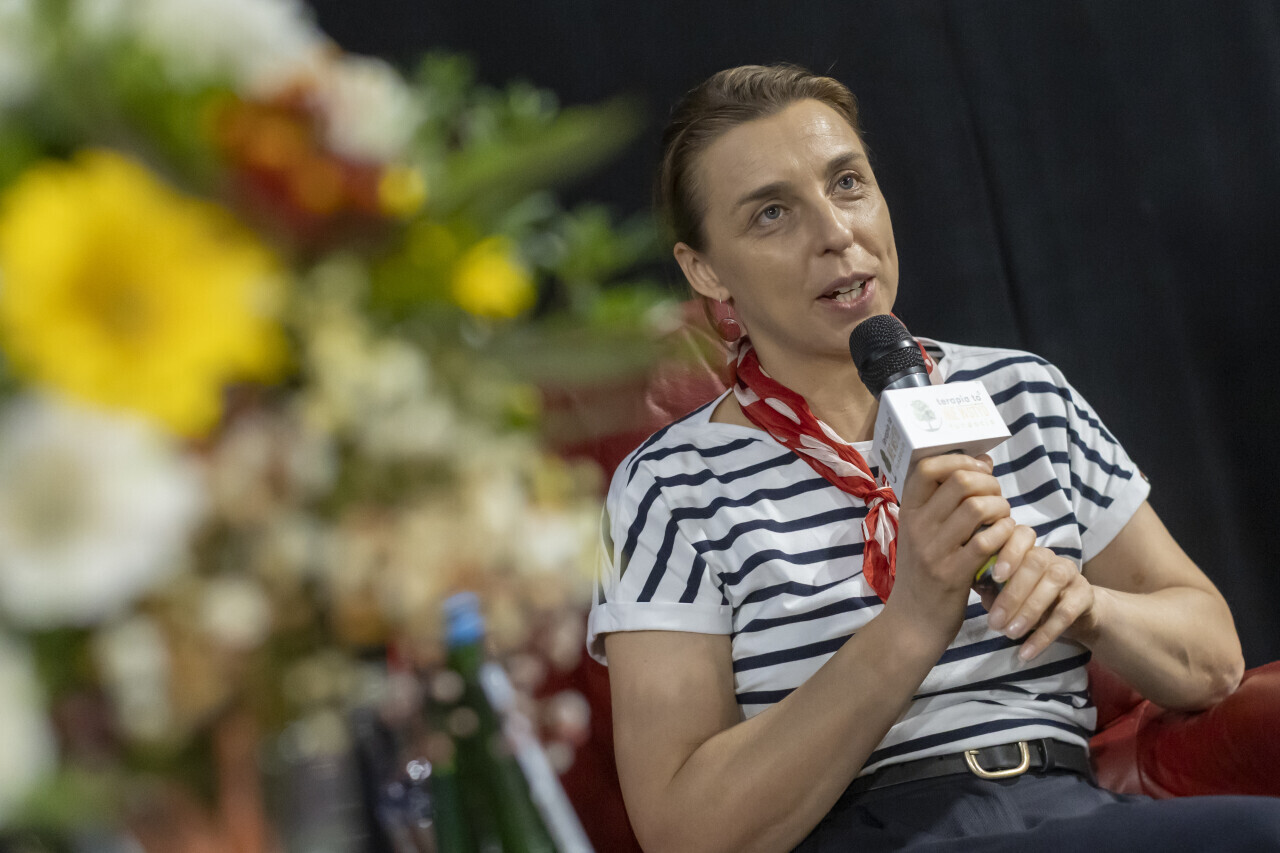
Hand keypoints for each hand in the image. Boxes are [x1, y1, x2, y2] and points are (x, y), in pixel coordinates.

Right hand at [891, 453, 1015, 632]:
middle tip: (997, 498)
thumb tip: (983, 462)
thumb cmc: (924, 575)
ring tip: (1002, 520)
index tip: (980, 469)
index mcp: (908, 512)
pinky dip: (1004, 535)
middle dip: (989, 483)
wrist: (911, 624)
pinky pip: (986, 541)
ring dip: (1000, 508)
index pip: (927, 467)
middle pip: (959, 481)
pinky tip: (1004, 542)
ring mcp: (933, 550)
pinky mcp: (952, 574)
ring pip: (977, 508)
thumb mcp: (923, 535)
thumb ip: (946, 503)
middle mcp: (917, 527)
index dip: (959, 459)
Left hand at [982, 526, 1099, 660]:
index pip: (1020, 537)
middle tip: (994, 622)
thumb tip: (965, 583)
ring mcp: (1069, 573)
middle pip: (1034, 563)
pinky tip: (1027, 651)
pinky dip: (1045, 634)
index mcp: (1026, 548)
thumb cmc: (1028, 597)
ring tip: (1010, 634)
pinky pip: (1066, 613)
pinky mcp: (1084, 595)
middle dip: (1012, 594)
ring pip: (1051, 584)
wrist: (1075, 613)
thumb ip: (987, 585)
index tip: (996, 576)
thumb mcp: (1005, 591)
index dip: (1009, 553)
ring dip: (1029, 611)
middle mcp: (1049, 556)